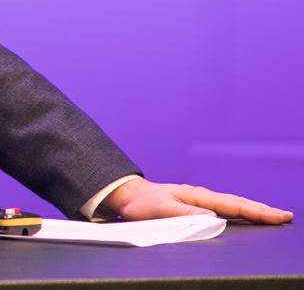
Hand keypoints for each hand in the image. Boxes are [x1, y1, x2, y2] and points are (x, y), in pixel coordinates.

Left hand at [101, 177, 292, 223]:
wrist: (128, 196)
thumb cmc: (142, 204)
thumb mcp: (162, 210)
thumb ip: (187, 214)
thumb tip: (214, 218)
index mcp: (197, 197)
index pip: (233, 205)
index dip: (257, 212)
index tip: (279, 216)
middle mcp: (201, 197)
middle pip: (238, 203)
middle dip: (263, 210)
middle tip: (286, 216)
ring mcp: (198, 201)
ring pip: (232, 205)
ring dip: (253, 210)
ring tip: (272, 215)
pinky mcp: (194, 206)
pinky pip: (223, 208)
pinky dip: (238, 211)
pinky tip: (244, 215)